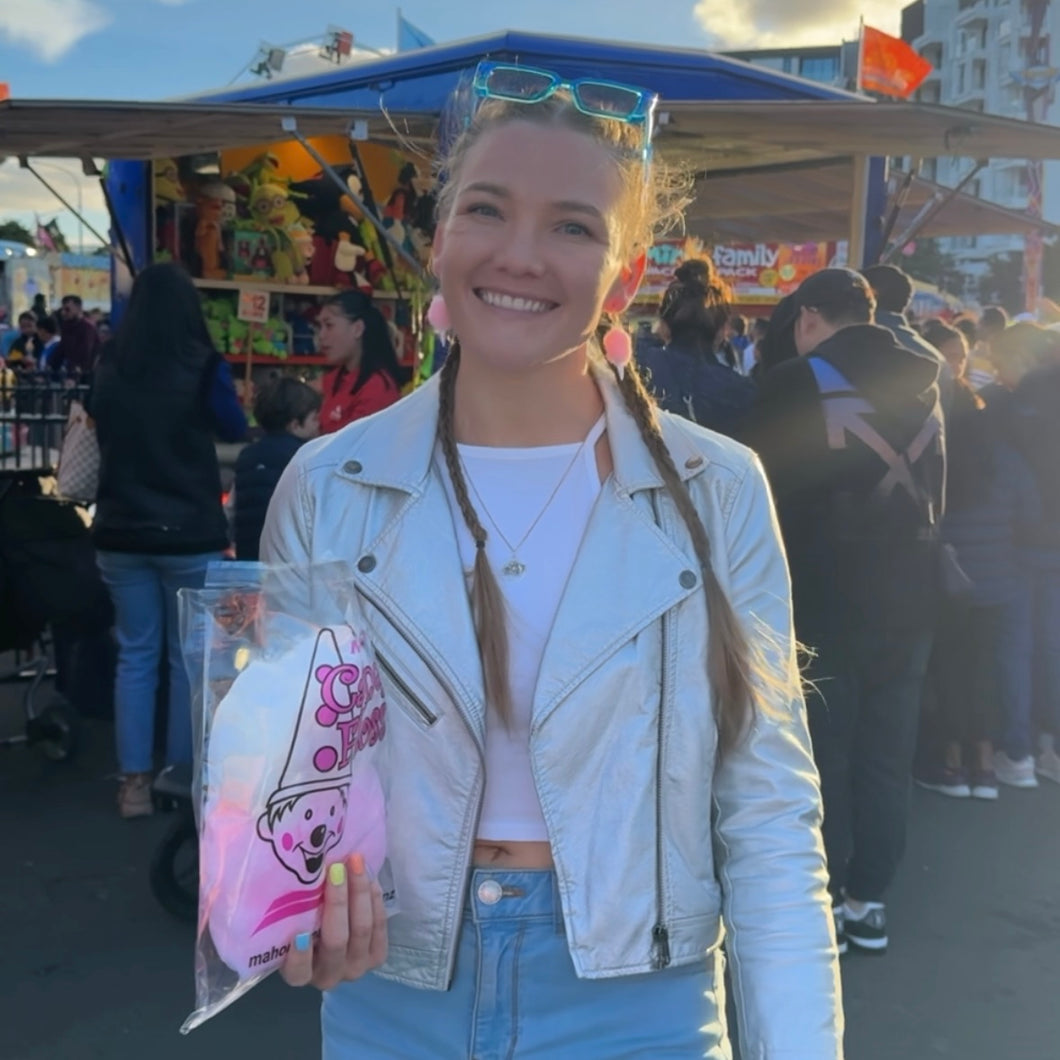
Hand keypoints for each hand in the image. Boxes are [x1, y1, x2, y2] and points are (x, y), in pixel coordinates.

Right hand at [280, 852, 387, 990]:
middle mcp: (328, 975)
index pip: (297, 971)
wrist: (329, 932)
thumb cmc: (298, 922)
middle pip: (336, 941)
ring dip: (359, 892)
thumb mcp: (285, 922)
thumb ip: (282, 910)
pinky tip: (370, 878)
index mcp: (299, 974)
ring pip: (362, 930)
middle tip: (336, 868)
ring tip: (355, 862)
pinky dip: (374, 899)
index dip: (300, 955)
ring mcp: (356, 968)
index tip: (299, 932)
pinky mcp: (376, 956)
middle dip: (338, 901)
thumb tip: (277, 877)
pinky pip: (379, 926)